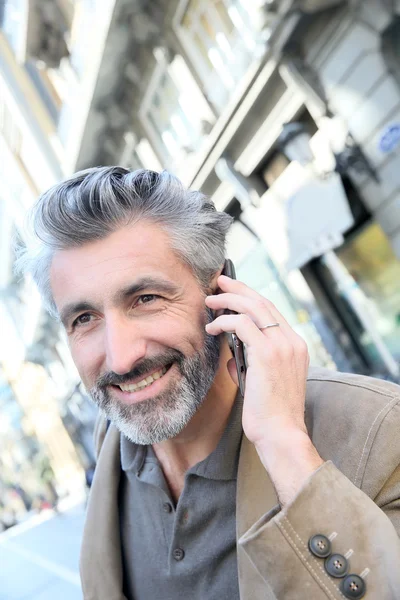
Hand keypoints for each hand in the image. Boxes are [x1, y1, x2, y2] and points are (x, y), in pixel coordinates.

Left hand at [205, 275, 323, 505]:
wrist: (281, 434)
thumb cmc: (270, 413)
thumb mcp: (262, 382)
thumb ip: (249, 364)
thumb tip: (230, 355)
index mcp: (295, 346)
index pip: (271, 311)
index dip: (250, 297)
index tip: (233, 290)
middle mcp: (292, 341)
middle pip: (263, 302)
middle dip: (238, 289)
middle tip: (219, 282)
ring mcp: (282, 345)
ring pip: (252, 308)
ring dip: (227, 301)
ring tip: (210, 301)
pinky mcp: (267, 353)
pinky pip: (242, 325)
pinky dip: (224, 321)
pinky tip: (212, 328)